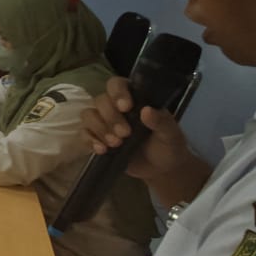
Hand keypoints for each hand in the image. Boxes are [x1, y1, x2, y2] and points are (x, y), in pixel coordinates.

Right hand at [80, 76, 198, 185]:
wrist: (161, 170)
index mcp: (134, 98)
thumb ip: (162, 122)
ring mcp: (104, 123)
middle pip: (101, 101)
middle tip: (125, 134)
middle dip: (111, 117)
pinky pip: (84, 134)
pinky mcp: (97, 138)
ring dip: (99, 128)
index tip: (126, 107)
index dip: (117, 93)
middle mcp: (115, 107)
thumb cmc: (168, 146)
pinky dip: (90, 141)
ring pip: (89, 115)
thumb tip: (146, 110)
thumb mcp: (171, 135)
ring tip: (116, 144)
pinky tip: (102, 150)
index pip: (117, 84)